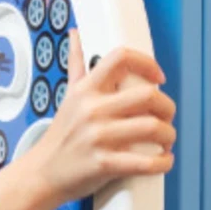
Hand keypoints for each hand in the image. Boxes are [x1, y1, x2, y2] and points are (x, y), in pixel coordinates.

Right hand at [0, 30, 175, 209]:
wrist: (42, 173)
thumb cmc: (60, 137)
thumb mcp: (68, 96)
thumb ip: (77, 65)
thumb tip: (76, 36)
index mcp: (86, 90)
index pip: (121, 58)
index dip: (147, 63)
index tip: (158, 77)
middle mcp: (92, 110)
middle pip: (148, 95)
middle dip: (167, 107)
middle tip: (167, 116)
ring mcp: (98, 137)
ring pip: (153, 128)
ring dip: (168, 135)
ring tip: (165, 140)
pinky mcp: (104, 163)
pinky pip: (145, 162)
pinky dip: (162, 162)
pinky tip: (162, 160)